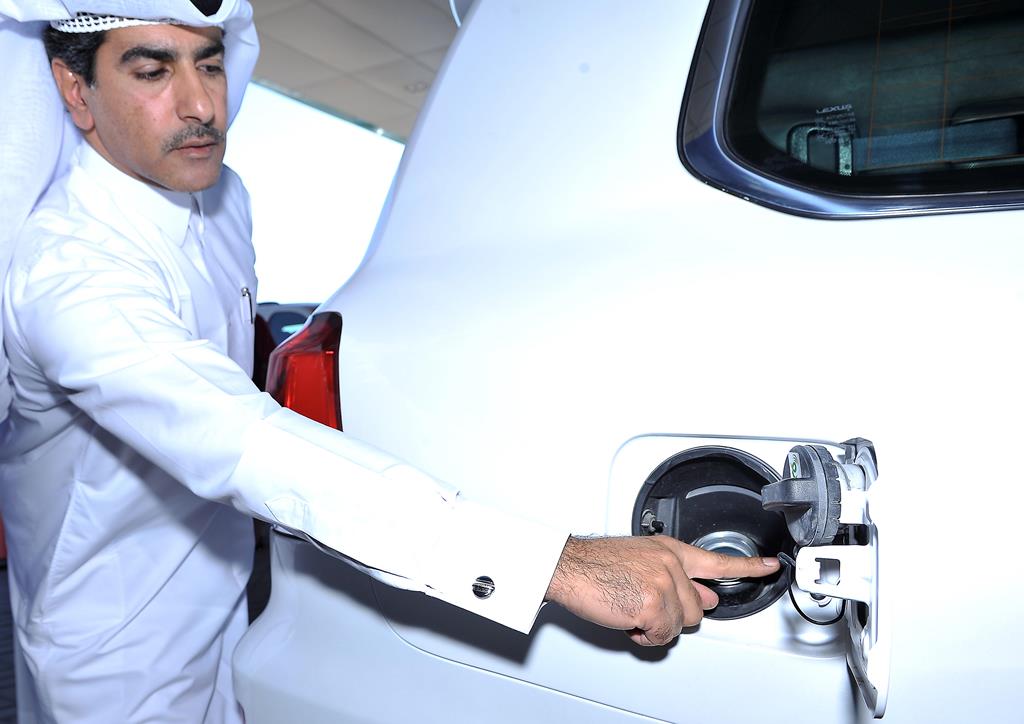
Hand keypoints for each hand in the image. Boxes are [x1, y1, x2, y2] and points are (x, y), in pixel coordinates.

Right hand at [545, 535, 779, 645]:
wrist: (570, 566)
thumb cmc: (596, 564)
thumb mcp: (642, 558)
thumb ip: (676, 575)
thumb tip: (705, 596)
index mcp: (671, 549)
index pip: (717, 560)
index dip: (749, 566)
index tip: (771, 566)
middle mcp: (672, 563)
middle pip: (697, 608)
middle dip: (673, 615)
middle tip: (646, 607)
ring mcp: (665, 583)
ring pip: (680, 624)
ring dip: (656, 626)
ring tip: (632, 609)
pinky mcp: (653, 604)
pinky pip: (661, 635)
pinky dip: (644, 635)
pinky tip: (628, 618)